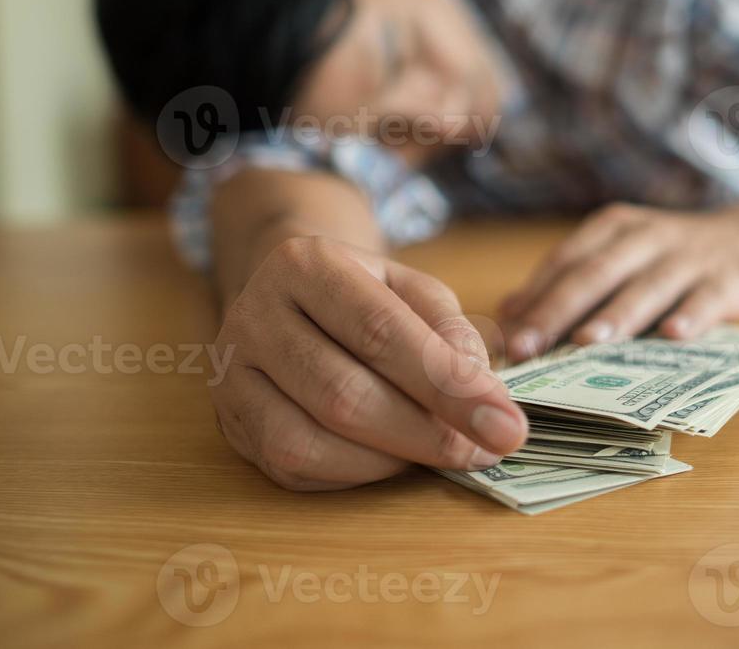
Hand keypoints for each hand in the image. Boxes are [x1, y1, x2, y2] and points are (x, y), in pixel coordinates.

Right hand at [211, 235, 527, 491]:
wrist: (288, 295)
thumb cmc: (364, 295)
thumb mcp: (415, 290)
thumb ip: (452, 334)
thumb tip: (478, 396)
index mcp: (306, 264)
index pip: (382, 333)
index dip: (448, 387)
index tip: (507, 424)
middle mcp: (255, 315)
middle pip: (343, 394)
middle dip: (427, 433)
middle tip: (487, 451)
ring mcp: (232, 374)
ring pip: (308, 441)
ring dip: (389, 461)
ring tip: (442, 453)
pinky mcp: (230, 423)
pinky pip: (292, 468)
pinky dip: (354, 475)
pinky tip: (394, 460)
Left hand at [499, 204, 738, 361]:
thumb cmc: (667, 259)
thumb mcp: (618, 257)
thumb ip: (567, 281)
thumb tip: (507, 312)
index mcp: (614, 227)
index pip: (567, 261)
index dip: (535, 297)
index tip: (508, 337)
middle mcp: (648, 237)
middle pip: (597, 273)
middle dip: (559, 311)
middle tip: (529, 348)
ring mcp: (691, 257)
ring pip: (649, 286)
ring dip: (618, 315)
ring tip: (587, 343)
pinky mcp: (731, 278)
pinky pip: (708, 298)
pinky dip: (692, 316)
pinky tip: (673, 336)